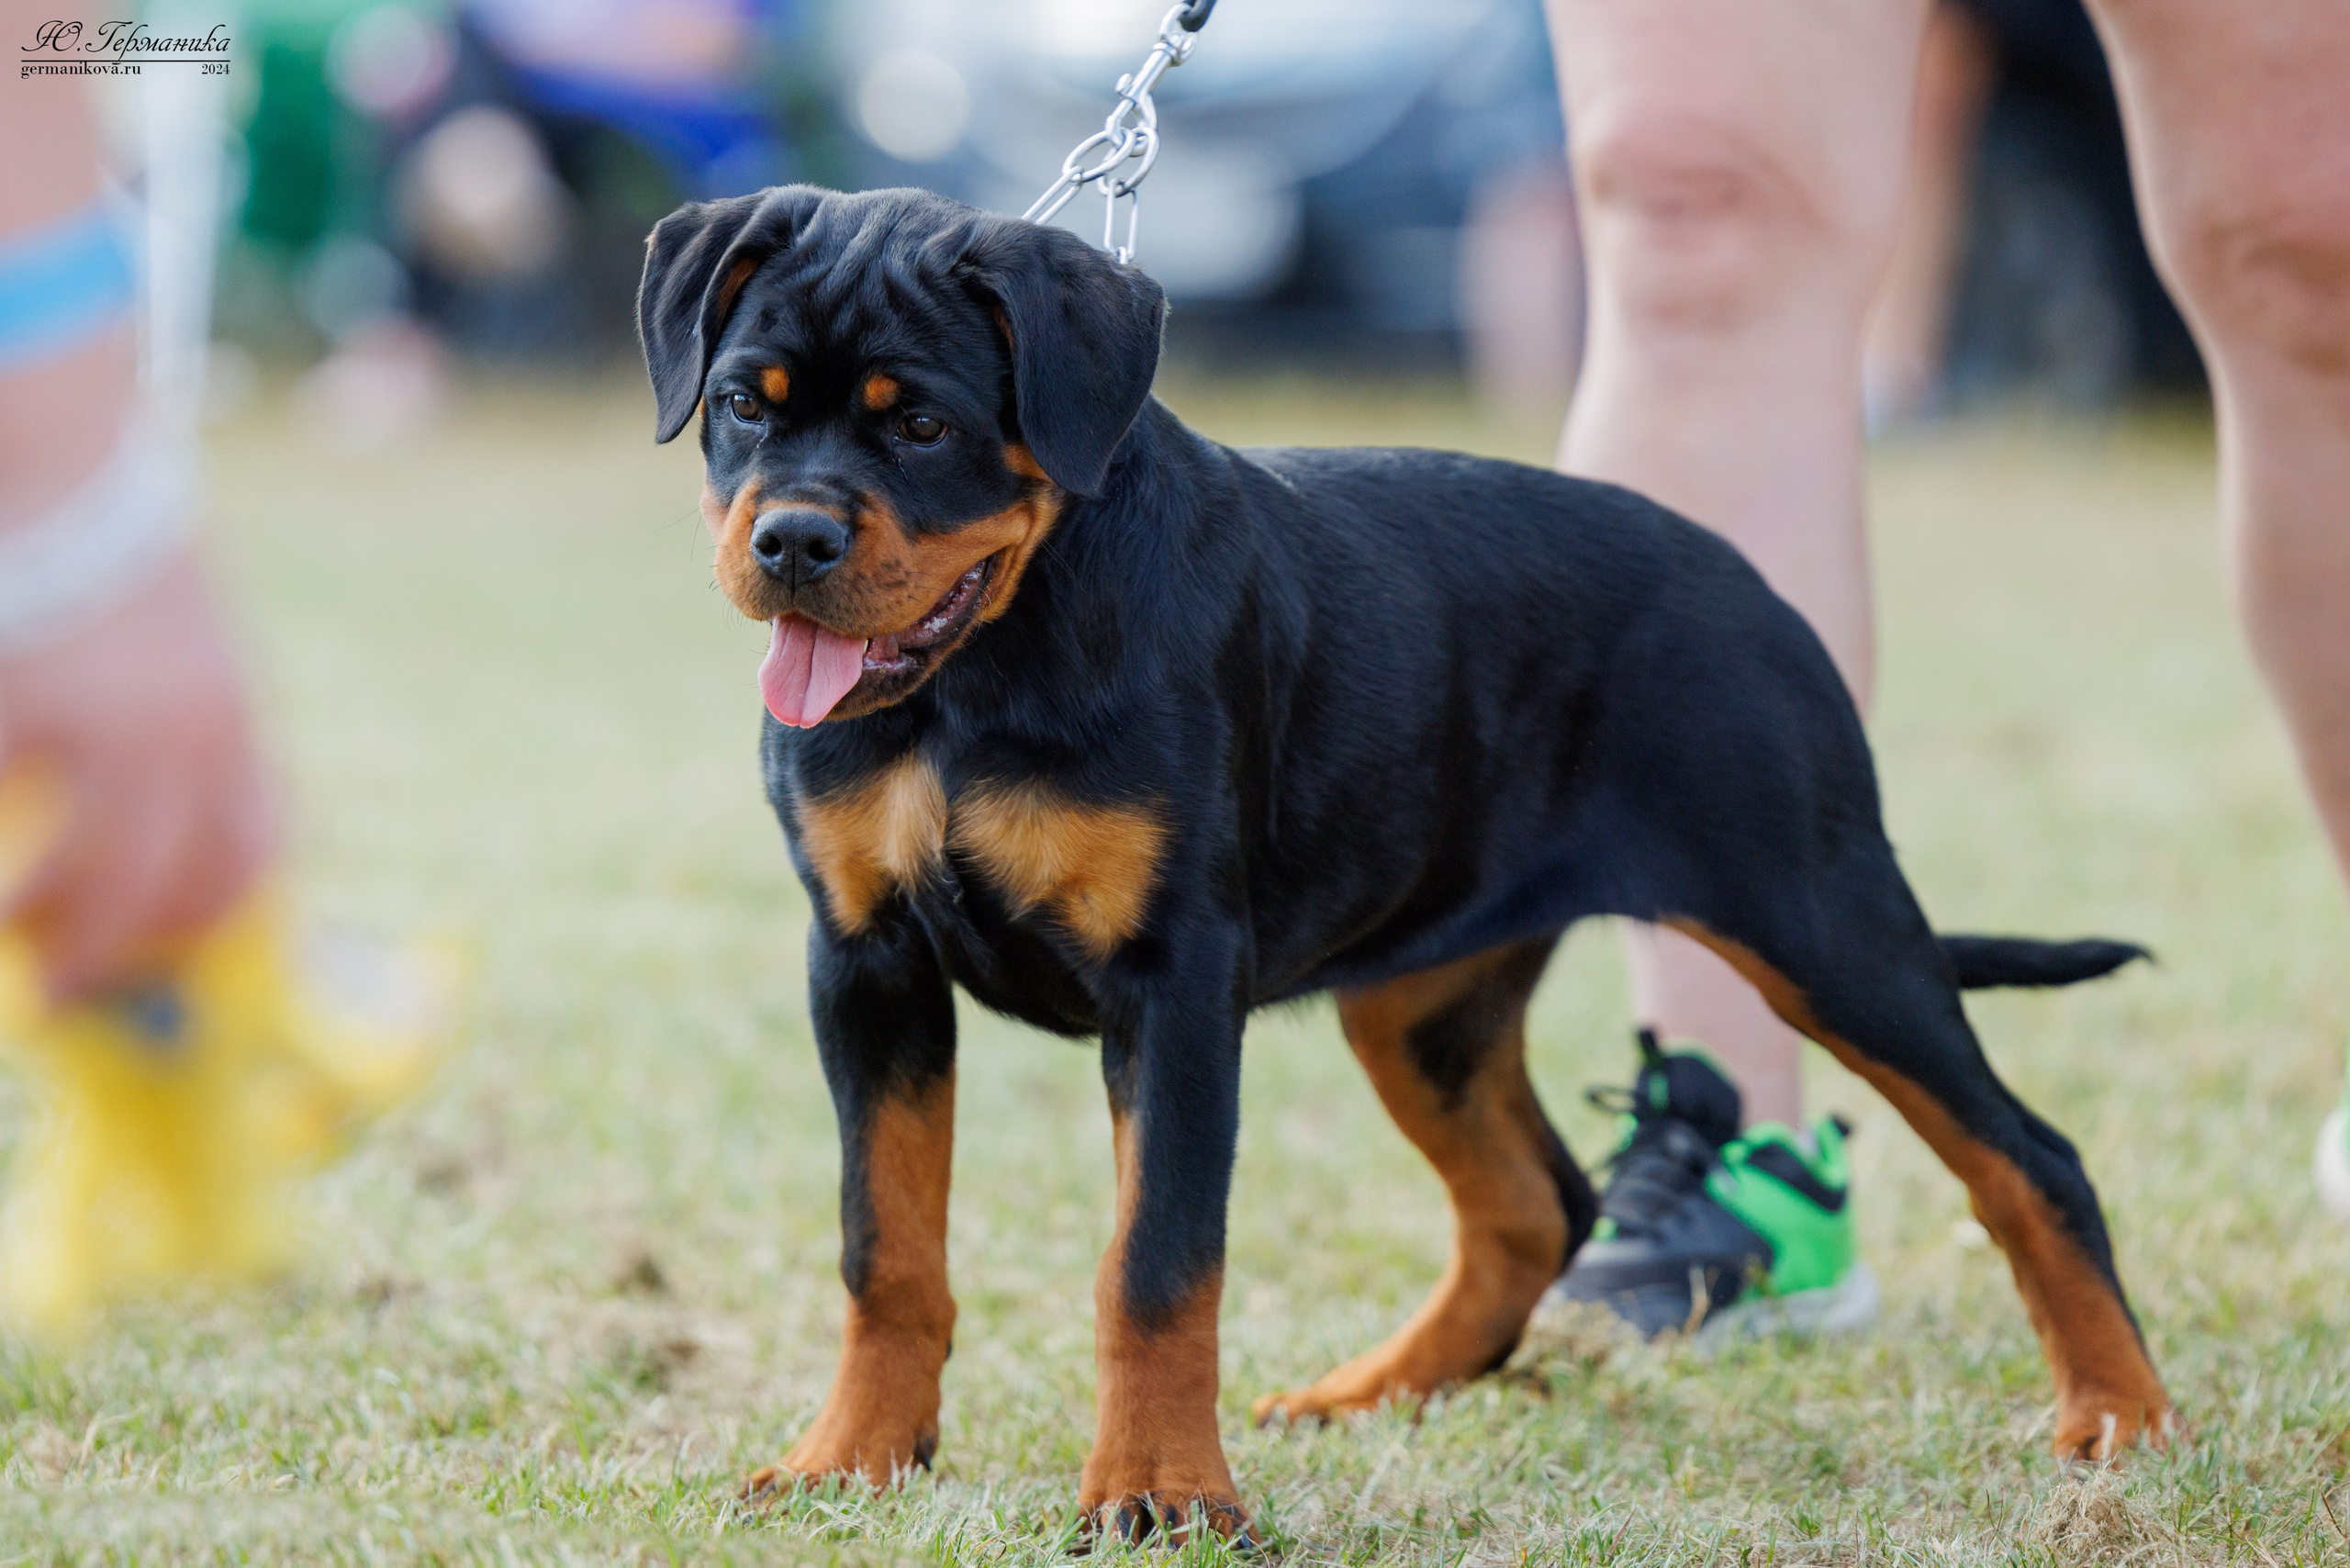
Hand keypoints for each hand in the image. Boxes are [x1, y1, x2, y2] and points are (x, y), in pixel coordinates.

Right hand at [0, 551, 273, 1001]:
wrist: (73, 461)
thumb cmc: (117, 551)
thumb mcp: (183, 649)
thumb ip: (186, 730)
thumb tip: (161, 823)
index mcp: (234, 724)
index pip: (249, 853)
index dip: (209, 915)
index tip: (169, 951)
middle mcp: (184, 739)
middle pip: (166, 889)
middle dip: (112, 951)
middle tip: (63, 990)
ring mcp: (97, 729)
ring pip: (75, 880)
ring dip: (40, 929)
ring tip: (15, 953)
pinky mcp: (18, 712)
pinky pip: (4, 808)